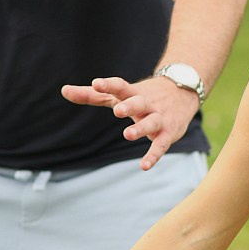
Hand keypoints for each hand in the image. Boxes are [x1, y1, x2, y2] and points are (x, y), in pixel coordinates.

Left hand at [61, 74, 199, 170]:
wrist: (184, 91)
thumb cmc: (143, 95)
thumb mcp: (119, 94)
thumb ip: (92, 95)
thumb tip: (63, 90)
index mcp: (132, 92)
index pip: (120, 86)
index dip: (108, 84)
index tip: (96, 83)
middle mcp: (147, 103)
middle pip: (138, 102)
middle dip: (130, 106)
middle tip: (117, 110)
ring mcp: (159, 117)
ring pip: (151, 122)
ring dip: (141, 128)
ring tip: (128, 134)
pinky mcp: (168, 133)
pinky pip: (161, 145)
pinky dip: (153, 155)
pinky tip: (144, 166)